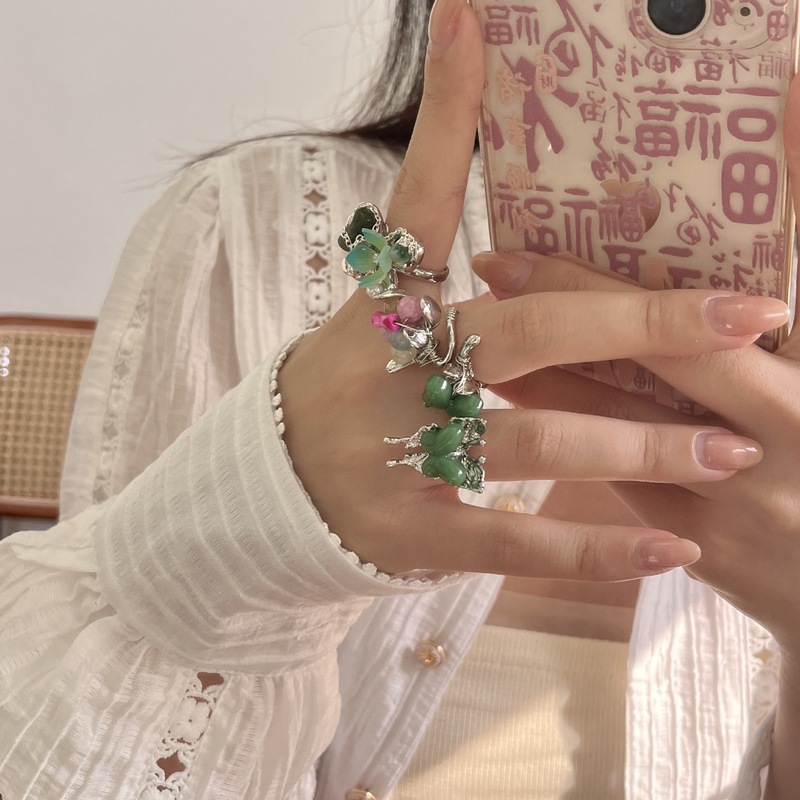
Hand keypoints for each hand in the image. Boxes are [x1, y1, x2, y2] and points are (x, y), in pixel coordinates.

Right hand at [278, 0, 781, 583]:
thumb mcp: (372, 328)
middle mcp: (384, 370)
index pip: (415, 201)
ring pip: (530, 441)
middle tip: (748, 314)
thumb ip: (434, 287)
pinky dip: (591, 547)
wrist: (259, 496)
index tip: (473, 18)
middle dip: (636, 321)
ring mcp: (392, 454)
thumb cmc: (339, 398)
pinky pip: (510, 542)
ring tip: (732, 449)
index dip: (444, 114)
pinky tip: (667, 547)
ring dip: (638, 444)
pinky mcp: (407, 533)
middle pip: (519, 332)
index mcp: (377, 308)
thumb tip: (511, 246)